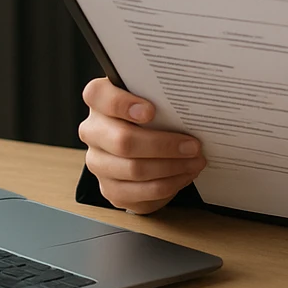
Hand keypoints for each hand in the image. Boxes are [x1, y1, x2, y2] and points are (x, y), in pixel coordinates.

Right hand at [78, 77, 205, 213]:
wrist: (148, 146)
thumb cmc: (154, 117)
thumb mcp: (155, 100)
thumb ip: (161, 97)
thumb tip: (189, 102)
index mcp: (99, 101)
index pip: (97, 95)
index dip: (122, 103)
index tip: (151, 111)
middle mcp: (92, 132)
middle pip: (122, 140)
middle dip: (164, 145)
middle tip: (193, 146)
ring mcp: (98, 162)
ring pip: (134, 169)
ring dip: (172, 167)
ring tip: (195, 161)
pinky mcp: (110, 188)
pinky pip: (140, 193)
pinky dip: (168, 184)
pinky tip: (185, 175)